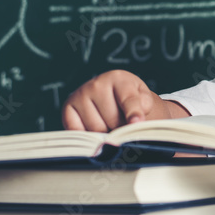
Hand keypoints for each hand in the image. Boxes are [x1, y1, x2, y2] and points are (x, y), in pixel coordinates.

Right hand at [61, 70, 187, 131]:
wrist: (117, 101)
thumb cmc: (134, 104)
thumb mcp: (146, 103)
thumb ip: (143, 111)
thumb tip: (134, 123)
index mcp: (120, 78)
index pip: (128, 99)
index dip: (133, 112)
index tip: (137, 122)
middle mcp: (97, 83)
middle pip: (112, 120)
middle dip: (120, 128)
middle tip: (123, 123)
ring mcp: (80, 94)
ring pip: (95, 129)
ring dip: (105, 133)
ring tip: (110, 123)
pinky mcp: (68, 107)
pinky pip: (78, 131)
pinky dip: (88, 136)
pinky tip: (94, 126)